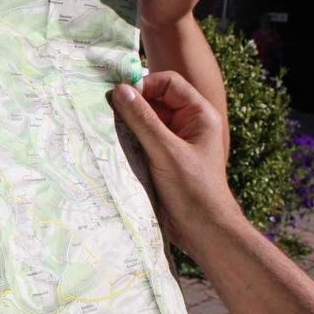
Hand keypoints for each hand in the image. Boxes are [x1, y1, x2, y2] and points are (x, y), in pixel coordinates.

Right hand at [112, 72, 241, 253]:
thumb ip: (142, 120)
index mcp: (199, 115)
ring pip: (146, 121)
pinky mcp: (163, 159)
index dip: (144, 85)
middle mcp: (187, 124)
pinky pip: (143, 140)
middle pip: (155, 100)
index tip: (120, 98)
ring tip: (109, 130)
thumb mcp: (166, 151)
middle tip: (108, 113)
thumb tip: (119, 90)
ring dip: (129, 124)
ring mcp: (175, 142)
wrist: (204, 231)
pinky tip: (114, 147)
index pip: (168, 83)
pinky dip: (129, 140)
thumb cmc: (194, 190)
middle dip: (133, 105)